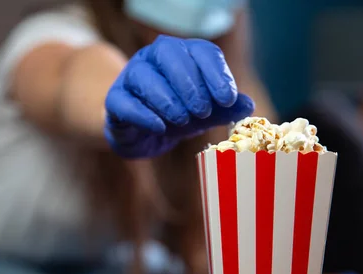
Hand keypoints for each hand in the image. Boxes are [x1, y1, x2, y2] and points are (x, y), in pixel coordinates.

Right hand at [104, 35, 254, 158]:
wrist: (141, 135)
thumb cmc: (175, 117)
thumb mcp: (204, 114)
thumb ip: (224, 109)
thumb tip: (248, 106)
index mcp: (181, 54)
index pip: (201, 50)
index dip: (216, 73)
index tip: (227, 99)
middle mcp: (153, 58)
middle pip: (170, 54)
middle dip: (190, 83)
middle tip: (202, 110)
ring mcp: (130, 77)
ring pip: (144, 76)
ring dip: (166, 98)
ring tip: (182, 120)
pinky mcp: (114, 101)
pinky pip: (124, 102)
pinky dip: (143, 115)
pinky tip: (159, 127)